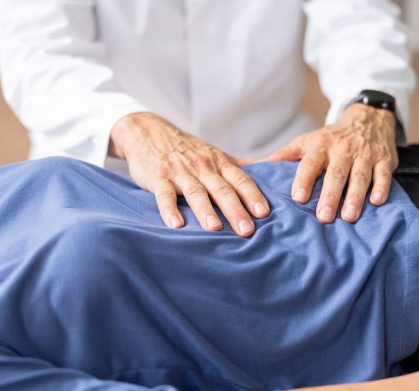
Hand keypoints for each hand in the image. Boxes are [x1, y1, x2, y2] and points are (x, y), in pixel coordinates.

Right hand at [109, 113, 268, 236]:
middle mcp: (202, 167)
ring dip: (205, 211)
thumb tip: (271, 169)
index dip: (252, 195)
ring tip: (215, 228)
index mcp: (218, 162)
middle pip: (221, 189)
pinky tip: (176, 225)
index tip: (264, 213)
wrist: (147, 131)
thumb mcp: (213, 153)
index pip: (240, 179)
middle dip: (235, 209)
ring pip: (196, 192)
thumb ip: (239, 165)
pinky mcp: (158, 177)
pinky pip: (164, 195)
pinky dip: (169, 209)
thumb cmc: (185, 149)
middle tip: (246, 230)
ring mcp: (179, 172)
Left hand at [267, 103, 397, 222]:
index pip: (310, 164)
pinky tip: (377, 202)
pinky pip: (383, 174)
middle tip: (323, 217)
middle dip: (329, 196)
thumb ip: (282, 157)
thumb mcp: (306, 142)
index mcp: (320, 146)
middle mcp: (342, 150)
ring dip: (354, 197)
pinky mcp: (384, 160)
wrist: (368, 117)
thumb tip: (250, 167)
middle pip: (335, 174)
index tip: (297, 198)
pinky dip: (381, 187)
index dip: (303, 180)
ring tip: (348, 217)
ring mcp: (364, 154)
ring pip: (360, 177)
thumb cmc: (331, 138)